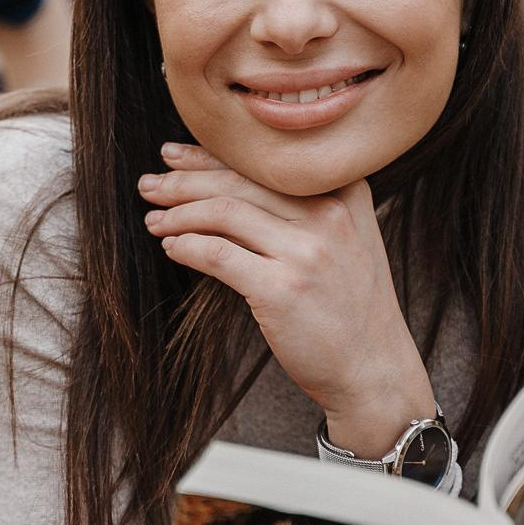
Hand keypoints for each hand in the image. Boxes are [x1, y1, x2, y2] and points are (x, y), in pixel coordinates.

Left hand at [138, 141, 435, 455]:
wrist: (374, 369)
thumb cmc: (352, 307)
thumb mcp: (350, 240)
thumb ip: (310, 208)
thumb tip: (232, 182)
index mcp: (345, 191)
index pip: (265, 160)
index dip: (211, 155)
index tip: (174, 156)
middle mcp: (329, 213)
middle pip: (238, 180)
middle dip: (183, 180)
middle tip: (148, 185)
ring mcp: (307, 251)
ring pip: (223, 212)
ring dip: (178, 214)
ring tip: (154, 220)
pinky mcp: (282, 289)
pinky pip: (217, 254)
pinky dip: (187, 247)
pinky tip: (174, 248)